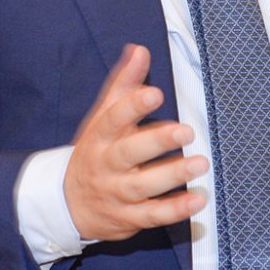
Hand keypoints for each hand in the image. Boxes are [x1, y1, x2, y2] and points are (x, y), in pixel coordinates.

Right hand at [63, 44, 209, 241]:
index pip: (113, 118)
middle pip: (128, 153)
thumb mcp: (102, 117)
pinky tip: (198, 199)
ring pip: (142, 186)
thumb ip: (124, 84)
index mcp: (99, 136)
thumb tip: (140, 51)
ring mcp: (116, 193)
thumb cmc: (95, 151)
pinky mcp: (128, 218)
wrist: (68, 203)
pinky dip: (175, 210)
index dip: (133, 106)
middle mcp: (106, 165)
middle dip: (157, 142)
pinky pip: (152, 216)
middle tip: (187, 131)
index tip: (155, 93)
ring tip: (200, 163)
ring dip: (172, 175)